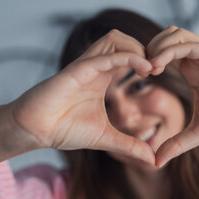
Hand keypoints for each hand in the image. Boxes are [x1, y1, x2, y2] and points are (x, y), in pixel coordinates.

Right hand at [10, 30, 155, 164]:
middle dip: (146, 48)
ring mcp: (85, 66)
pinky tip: (143, 69)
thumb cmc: (64, 129)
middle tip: (160, 68)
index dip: (148, 59)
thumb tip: (153, 160)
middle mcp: (95, 67)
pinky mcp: (76, 71)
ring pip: (114, 38)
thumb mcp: (106, 139)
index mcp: (102, 77)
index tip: (163, 75)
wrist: (35, 131)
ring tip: (152, 68)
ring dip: (137, 48)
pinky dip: (126, 58)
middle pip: (123, 39)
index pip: (128, 54)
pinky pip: (104, 57)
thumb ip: (130, 146)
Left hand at [147, 26, 198, 166]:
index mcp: (192, 70)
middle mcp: (198, 58)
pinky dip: (170, 50)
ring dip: (157, 46)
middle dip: (147, 50)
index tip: (137, 78)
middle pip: (164, 37)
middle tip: (139, 70)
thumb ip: (178, 144)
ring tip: (148, 67)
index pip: (162, 53)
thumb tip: (156, 162)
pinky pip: (190, 44)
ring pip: (175, 34)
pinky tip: (159, 65)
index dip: (146, 61)